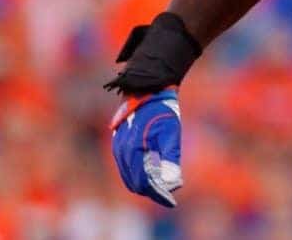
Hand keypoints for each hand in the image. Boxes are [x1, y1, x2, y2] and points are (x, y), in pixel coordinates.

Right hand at [110, 89, 182, 207]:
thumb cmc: (162, 111)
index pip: (144, 182)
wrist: (147, 90)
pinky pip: (126, 167)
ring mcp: (118, 148)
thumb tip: (173, 183)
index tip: (171, 200)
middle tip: (168, 196)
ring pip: (128, 176)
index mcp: (134, 150)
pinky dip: (137, 175)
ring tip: (161, 189)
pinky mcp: (119, 144)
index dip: (158, 194)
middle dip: (151, 191)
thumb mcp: (171, 134)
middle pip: (134, 182)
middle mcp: (122, 152)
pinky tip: (149, 175)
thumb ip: (170, 158)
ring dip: (143, 184)